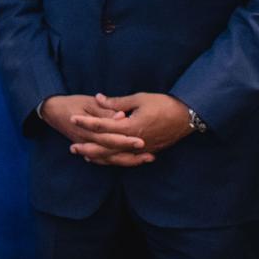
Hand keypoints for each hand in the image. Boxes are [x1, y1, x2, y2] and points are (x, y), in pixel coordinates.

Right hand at [40, 93, 152, 167]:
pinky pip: (103, 160)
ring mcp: (87, 147)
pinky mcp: (88, 149)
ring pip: (109, 159)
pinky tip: (131, 161)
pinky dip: (117, 162)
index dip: (126, 140)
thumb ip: (104, 110)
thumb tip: (121, 116)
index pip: (110, 137)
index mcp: (88, 129)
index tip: (142, 141)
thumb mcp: (87, 102)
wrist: (51, 110)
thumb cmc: (70, 103)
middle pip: (112, 152)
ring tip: (147, 159)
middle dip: (132, 155)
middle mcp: (87, 142)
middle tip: (151, 155)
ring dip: (128, 161)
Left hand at [69, 92, 193, 164]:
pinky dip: (113, 160)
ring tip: (83, 155)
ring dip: (98, 157)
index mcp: (131, 127)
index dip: (87, 122)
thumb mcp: (139, 99)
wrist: (188, 116)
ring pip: (116, 157)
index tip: (73, 118)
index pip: (104, 126)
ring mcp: (142, 149)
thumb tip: (98, 98)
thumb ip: (117, 102)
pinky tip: (103, 160)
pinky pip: (126, 159)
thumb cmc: (164, 104)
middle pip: (106, 147)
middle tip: (71, 147)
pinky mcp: (147, 152)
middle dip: (88, 147)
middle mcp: (135, 141)